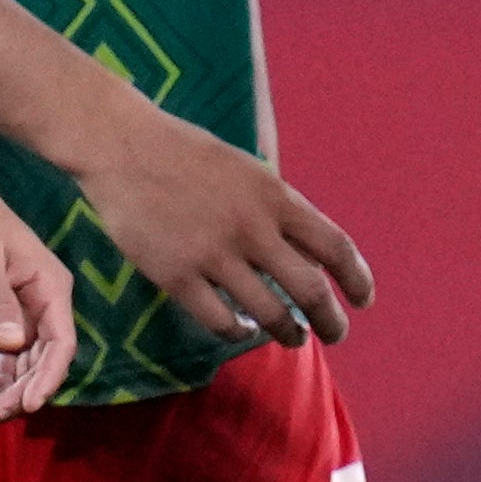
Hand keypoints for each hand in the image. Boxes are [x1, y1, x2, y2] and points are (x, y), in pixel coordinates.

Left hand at [0, 163, 76, 421]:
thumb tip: (12, 345)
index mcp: (50, 288)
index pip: (60, 344)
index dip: (48, 378)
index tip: (29, 405)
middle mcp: (41, 305)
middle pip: (42, 362)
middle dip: (20, 392)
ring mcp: (20, 313)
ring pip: (23, 365)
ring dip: (6, 391)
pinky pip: (4, 357)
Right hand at [69, 104, 372, 348]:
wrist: (118, 145)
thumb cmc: (184, 153)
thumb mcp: (246, 169)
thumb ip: (278, 209)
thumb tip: (311, 255)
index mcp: (273, 196)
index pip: (336, 248)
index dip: (357, 280)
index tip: (362, 300)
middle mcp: (251, 228)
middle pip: (312, 292)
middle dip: (331, 322)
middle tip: (333, 333)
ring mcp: (212, 254)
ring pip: (272, 314)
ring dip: (289, 333)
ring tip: (291, 337)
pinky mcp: (176, 275)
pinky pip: (221, 321)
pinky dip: (239, 332)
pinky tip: (241, 328)